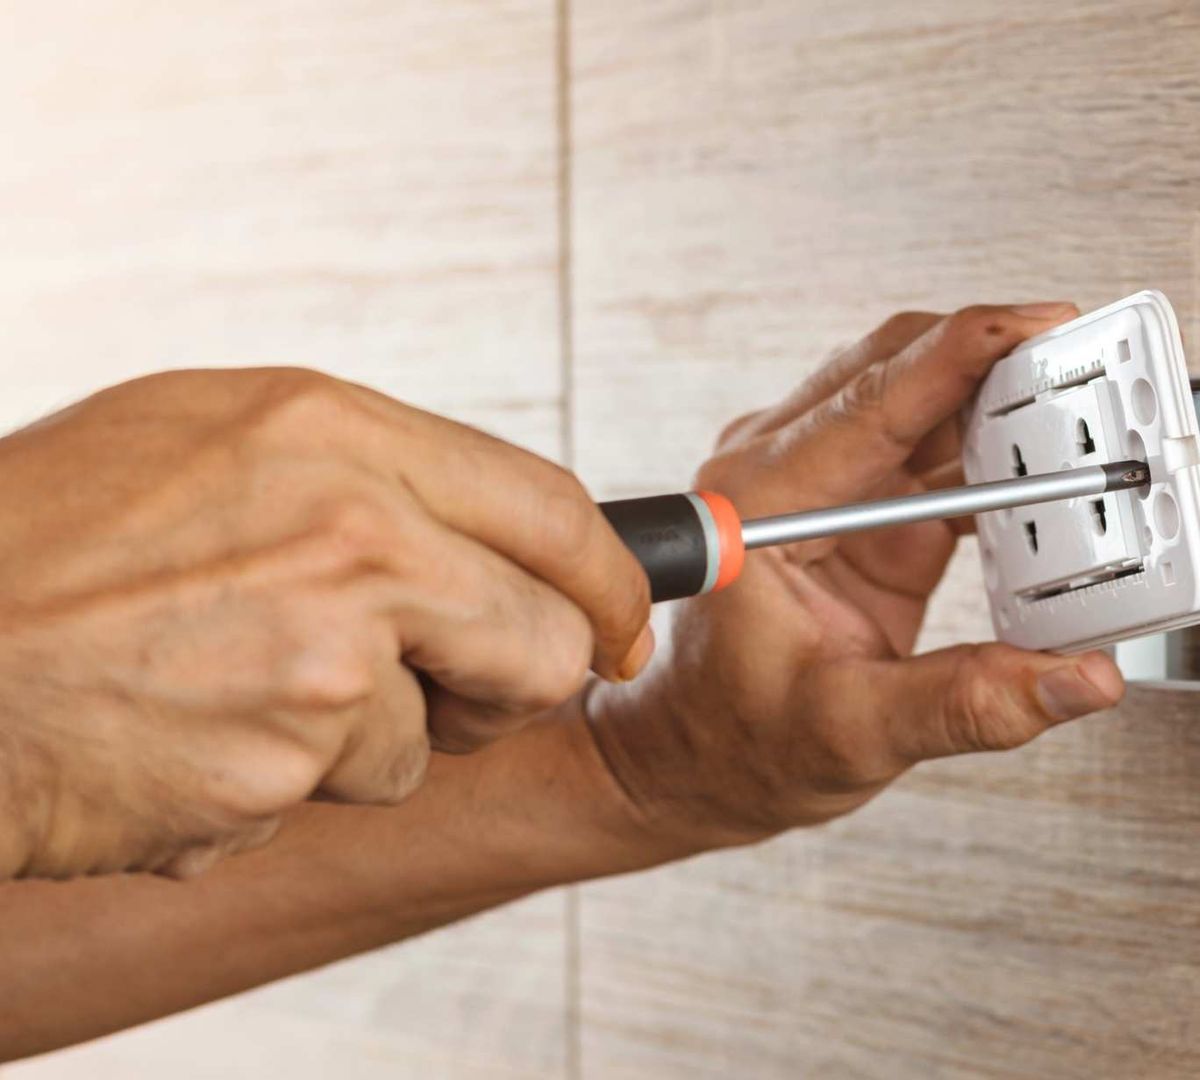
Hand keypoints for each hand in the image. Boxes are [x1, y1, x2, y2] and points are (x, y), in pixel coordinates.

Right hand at [0, 369, 651, 879]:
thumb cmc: (38, 539)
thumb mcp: (205, 437)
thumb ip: (363, 474)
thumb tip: (499, 534)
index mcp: (335, 434)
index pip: (556, 508)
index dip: (614, 578)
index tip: (624, 619)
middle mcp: (350, 538)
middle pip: (546, 640)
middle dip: (520, 680)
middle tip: (466, 688)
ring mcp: (320, 664)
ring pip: (430, 741)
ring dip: (359, 741)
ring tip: (230, 689)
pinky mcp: (275, 773)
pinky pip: (327, 798)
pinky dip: (269, 787)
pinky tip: (179, 738)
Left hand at [584, 304, 1125, 851]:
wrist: (692, 762)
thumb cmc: (732, 742)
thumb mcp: (853, 733)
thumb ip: (969, 702)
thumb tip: (1073, 679)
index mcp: (761, 502)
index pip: (876, 400)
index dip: (966, 350)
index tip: (1038, 323)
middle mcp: (787, 471)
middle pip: (906, 370)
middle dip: (1001, 357)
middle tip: (1087, 360)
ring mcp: (829, 483)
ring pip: (929, 401)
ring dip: (1007, 401)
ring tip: (1088, 413)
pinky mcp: (868, 507)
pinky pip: (943, 451)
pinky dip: (1002, 453)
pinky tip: (1052, 472)